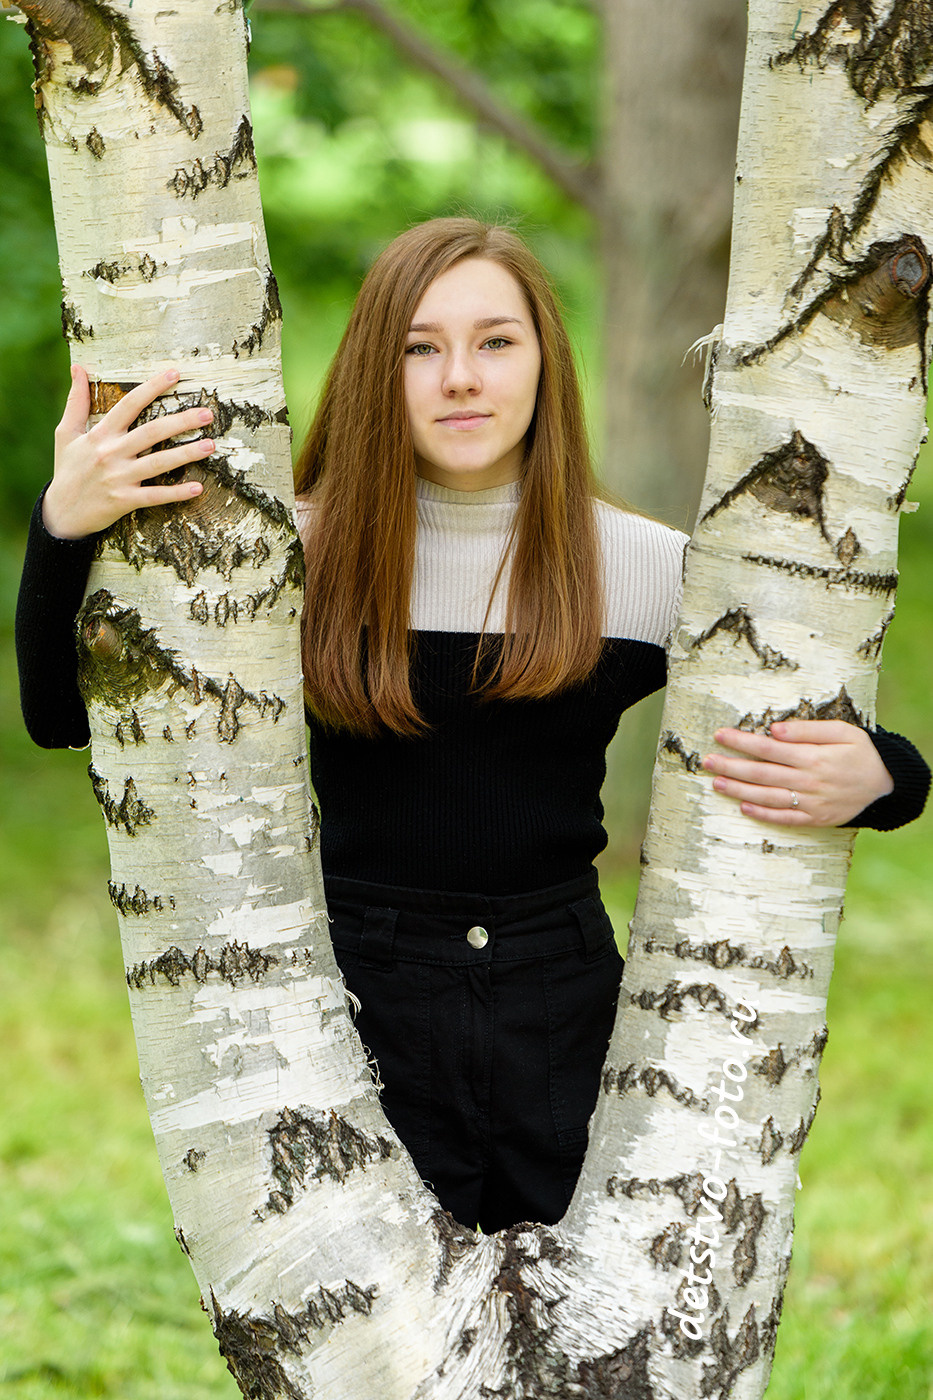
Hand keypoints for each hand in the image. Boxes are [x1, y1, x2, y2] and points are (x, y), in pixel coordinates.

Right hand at [43, 365, 214, 539]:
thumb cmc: (67, 470)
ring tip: (210, 445)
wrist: (61, 512)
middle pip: (151, 432)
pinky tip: (198, 487)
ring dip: (186, 454)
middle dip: (181, 421)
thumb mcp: (66, 433)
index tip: (175, 374)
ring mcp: (119, 478)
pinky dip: (177, 493)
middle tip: (207, 413)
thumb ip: (76, 401)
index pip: (129, 404)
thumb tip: (77, 367)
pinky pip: (155, 495)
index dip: (152, 387)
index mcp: (99, 434)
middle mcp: (111, 453)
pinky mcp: (125, 501)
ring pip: (158, 463)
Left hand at [701, 720, 894, 826]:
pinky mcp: (815, 819)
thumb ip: (808, 730)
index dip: (742, 742)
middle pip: (762, 773)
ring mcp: (811, 803)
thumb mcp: (843, 732)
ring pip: (767, 797)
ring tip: (716, 782)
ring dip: (739, 790)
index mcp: (813, 757)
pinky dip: (763, 814)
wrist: (887, 786)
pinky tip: (743, 807)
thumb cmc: (862, 753)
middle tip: (706, 760)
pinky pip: (784, 818)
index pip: (768, 749)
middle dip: (731, 766)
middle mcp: (809, 782)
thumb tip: (775, 729)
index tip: (720, 735)